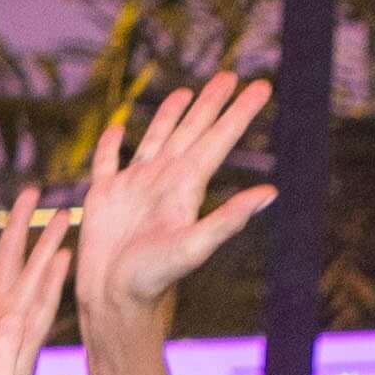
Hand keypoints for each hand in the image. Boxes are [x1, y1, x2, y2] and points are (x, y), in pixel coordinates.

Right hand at [71, 74, 276, 337]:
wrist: (113, 300)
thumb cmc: (154, 278)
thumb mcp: (194, 247)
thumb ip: (229, 218)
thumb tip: (272, 193)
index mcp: (187, 186)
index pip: (219, 139)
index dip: (240, 112)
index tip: (260, 86)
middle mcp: (163, 180)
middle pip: (192, 131)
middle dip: (210, 103)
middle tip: (229, 74)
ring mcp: (133, 187)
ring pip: (155, 139)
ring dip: (169, 115)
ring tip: (185, 92)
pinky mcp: (102, 197)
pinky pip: (107, 162)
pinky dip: (110, 145)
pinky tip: (115, 130)